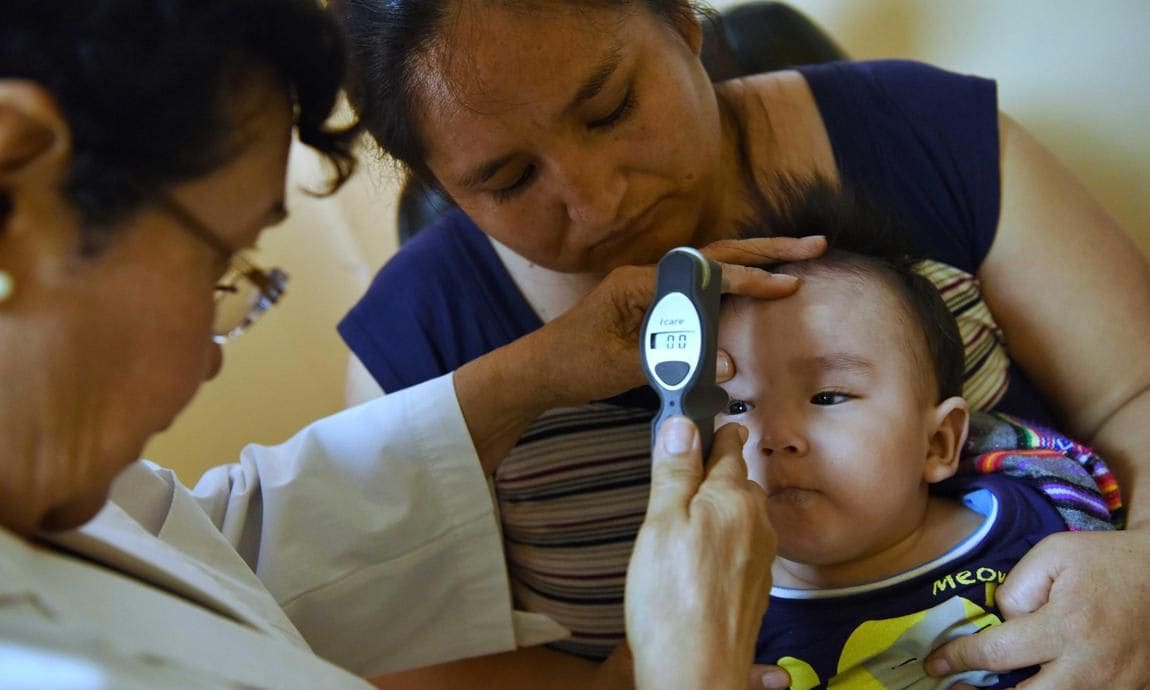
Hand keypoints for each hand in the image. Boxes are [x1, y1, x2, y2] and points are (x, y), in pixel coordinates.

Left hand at [536, 235, 826, 406]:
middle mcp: (648, 277)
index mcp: (639, 283)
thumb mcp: (621, 367)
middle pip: (717, 255)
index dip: (749, 279)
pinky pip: (699, 292)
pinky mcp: (651, 307)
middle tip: (814, 245)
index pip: (706, 273)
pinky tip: (753, 292)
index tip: (787, 284)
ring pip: (711, 270)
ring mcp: (650, 290)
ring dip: (752, 265)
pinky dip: (730, 288)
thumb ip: (673, 361)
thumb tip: (729, 364)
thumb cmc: (572, 365)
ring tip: (794, 264)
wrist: (537, 371)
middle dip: (766, 250)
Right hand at [626, 417, 775, 689]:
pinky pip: (742, 546)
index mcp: (733, 497)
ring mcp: (761, 556)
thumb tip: (681, 423)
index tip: (700, 418)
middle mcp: (757, 521)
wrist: (697, 671)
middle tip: (682, 468)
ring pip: (741, 514)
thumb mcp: (660, 522)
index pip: (729, 444)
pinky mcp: (756, 585)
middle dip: (715, 471)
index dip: (712, 429)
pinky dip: (723, 541)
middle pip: (737, 480)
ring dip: (719, 508)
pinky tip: (699, 558)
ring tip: (687, 515)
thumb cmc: (671, 600)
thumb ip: (674, 470)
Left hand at [925, 529, 1149, 687]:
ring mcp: (1113, 687)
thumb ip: (1017, 589)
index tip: (934, 664)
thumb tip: (1000, 624)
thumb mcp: (1052, 555)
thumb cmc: (1103, 562)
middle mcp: (1089, 666)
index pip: (995, 654)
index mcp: (1065, 627)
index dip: (957, 660)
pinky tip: (1032, 686)